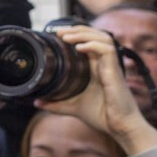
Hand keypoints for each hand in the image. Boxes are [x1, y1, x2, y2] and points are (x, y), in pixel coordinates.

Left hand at [37, 25, 152, 146]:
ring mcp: (111, 67)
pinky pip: (108, 51)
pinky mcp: (115, 72)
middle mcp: (105, 64)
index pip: (89, 42)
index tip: (58, 35)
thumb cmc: (102, 115)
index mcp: (97, 68)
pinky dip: (93, 45)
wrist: (119, 127)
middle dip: (78, 30)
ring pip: (103, 38)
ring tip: (67, 37)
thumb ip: (56, 104)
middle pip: (96, 36)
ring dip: (84, 34)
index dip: (76, 35)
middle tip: (59, 32)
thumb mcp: (73, 107)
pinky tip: (79, 48)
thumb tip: (36, 102)